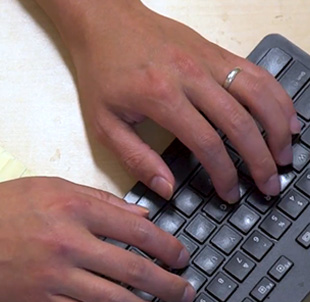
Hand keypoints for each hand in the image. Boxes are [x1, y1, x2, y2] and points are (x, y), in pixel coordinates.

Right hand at [0, 177, 194, 301]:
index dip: (167, 247)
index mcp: (73, 208)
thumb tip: (141, 214)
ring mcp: (55, 276)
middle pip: (134, 270)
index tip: (181, 257)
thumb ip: (98, 198)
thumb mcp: (49, 186)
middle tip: (186, 293)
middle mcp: (68, 243)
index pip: (136, 230)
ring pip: (116, 301)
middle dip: (169, 286)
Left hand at [43, 1, 298, 201]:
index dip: (224, 173)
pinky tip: (286, 117)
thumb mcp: (103, 123)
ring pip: (258, 94)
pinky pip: (255, 72)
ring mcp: (206, 59)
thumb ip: (135, 159)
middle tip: (269, 183)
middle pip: (240, 122)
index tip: (230, 193)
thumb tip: (166, 188)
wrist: (104, 21)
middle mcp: (189, 76)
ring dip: (278, 127)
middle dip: (260, 158)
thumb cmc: (101, 70)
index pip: (206, 143)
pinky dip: (277, 96)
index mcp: (160, 97)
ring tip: (286, 154)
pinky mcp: (215, 50)